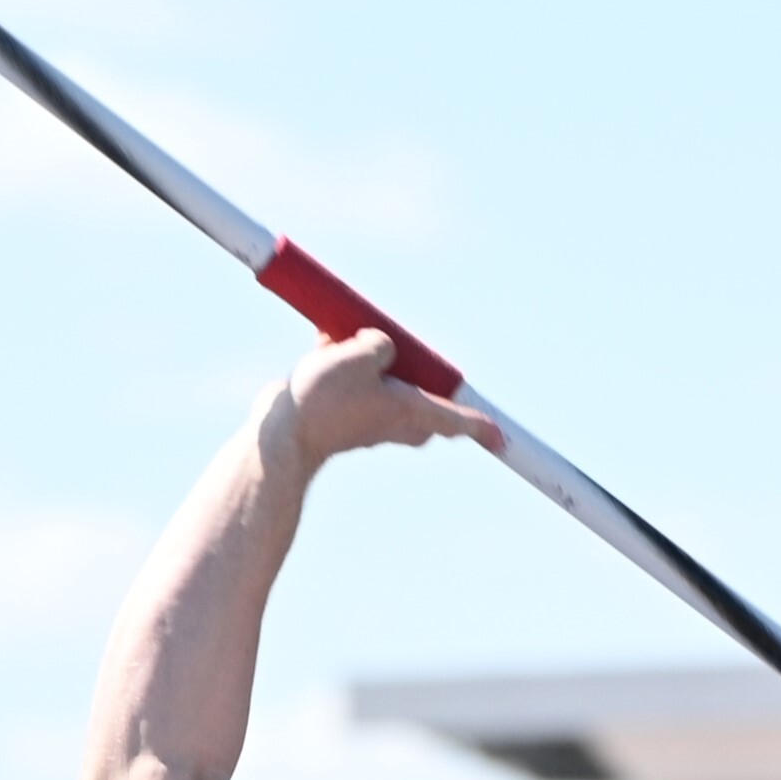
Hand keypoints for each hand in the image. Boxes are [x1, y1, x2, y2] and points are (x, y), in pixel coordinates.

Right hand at [264, 330, 496, 475]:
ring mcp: (365, 419)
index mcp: (408, 413)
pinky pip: (355, 382)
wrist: (278, 432)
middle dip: (421, 378)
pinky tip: (326, 340)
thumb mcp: (360, 356)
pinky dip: (345, 361)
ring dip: (375, 360)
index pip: (455, 420)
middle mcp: (391, 421)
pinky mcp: (339, 412)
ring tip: (349, 338)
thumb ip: (381, 343)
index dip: (480, 426)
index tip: (502, 440)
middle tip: (409, 356)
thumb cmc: (323, 401)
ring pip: (386, 386)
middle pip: (423, 402)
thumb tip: (377, 343)